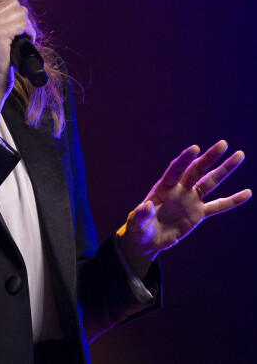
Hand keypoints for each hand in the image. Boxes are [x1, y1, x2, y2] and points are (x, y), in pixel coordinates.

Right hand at [0, 0, 34, 125]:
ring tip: (24, 37)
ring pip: (19, 12)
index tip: (12, 16)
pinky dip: (29, 32)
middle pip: (10, 1)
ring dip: (27, 24)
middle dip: (21, 15)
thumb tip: (16, 8)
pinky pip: (22, 24)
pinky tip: (27, 41)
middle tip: (22, 31)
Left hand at [116, 140, 250, 276]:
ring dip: (224, 170)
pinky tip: (247, 193)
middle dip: (209, 157)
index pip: (175, 170)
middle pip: (197, 170)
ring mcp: (190, 200)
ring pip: (210, 182)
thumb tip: (146, 206)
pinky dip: (232, 200)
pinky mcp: (198, 213)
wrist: (147, 239)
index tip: (195, 148)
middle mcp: (179, 190)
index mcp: (163, 188)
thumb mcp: (136, 222)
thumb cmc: (139, 227)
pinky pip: (218, 206)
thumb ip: (140, 214)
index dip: (184, 159)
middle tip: (223, 143)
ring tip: (240, 155)